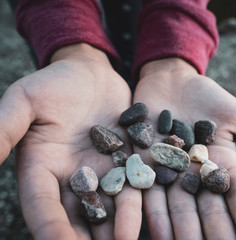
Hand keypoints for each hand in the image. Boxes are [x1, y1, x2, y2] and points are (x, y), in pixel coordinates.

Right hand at [0, 44, 140, 238]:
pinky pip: (133, 186)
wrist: (92, 73)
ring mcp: (102, 171)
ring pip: (108, 208)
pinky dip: (137, 204)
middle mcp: (72, 177)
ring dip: (115, 228)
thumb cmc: (54, 83)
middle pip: (76, 217)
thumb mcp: (25, 100)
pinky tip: (145, 218)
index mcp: (42, 168)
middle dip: (84, 239)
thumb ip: (5, 128)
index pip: (43, 205)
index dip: (50, 228)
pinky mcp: (127, 161)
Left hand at [133, 58, 235, 238]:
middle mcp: (197, 176)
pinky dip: (156, 215)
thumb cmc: (208, 98)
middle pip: (210, 212)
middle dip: (218, 235)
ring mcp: (171, 173)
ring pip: (181, 210)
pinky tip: (161, 235)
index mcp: (223, 166)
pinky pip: (150, 194)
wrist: (172, 81)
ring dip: (186, 233)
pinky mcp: (145, 165)